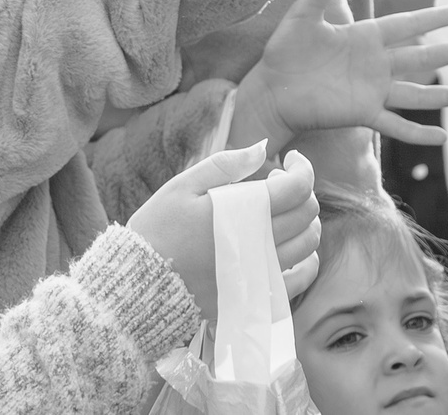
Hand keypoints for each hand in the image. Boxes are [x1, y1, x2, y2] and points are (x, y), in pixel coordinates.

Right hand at [130, 143, 322, 311]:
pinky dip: (306, 260)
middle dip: (301, 190)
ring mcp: (259, 275)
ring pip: (308, 245)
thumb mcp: (183, 187)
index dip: (301, 168)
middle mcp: (258, 245)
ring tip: (281, 212)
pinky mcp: (255, 298)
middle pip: (306, 214)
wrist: (139, 285)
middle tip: (275, 183)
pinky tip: (291, 248)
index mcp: (241, 213)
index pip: (297, 188)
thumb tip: (262, 148)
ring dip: (305, 221)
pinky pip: (299, 280)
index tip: (290, 159)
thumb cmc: (158, 230)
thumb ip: (225, 165)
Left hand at [228, 0, 447, 153]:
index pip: (407, 24)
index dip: (435, 17)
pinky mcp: (362, 114)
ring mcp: (371, 91)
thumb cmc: (284, 51)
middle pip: (420, 57)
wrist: (270, 89)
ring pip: (417, 94)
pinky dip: (418, 133)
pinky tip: (441, 138)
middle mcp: (375, 65)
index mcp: (365, 37)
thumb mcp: (304, 13)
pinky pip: (396, 126)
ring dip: (445, 95)